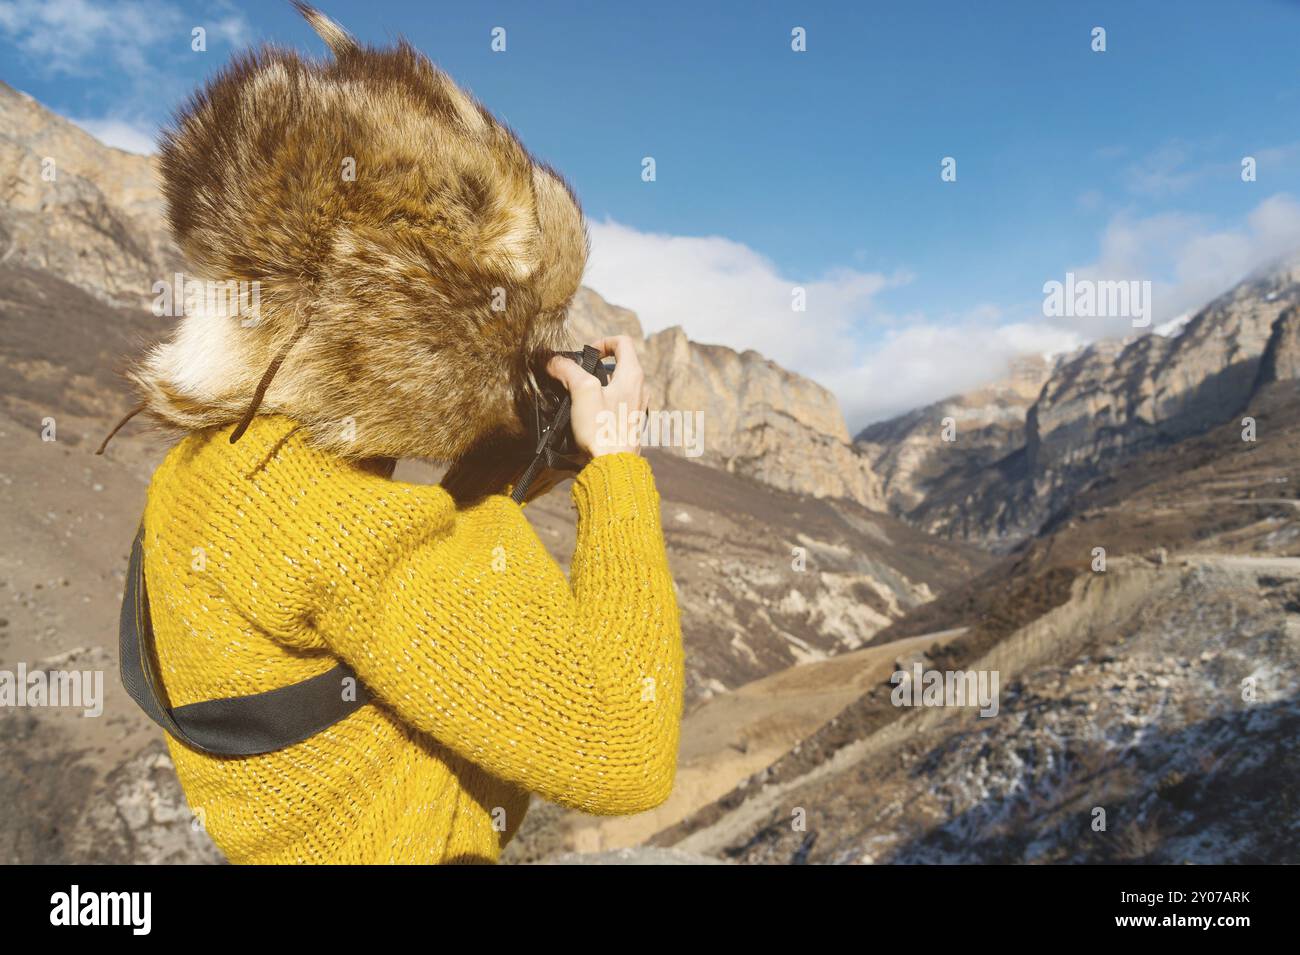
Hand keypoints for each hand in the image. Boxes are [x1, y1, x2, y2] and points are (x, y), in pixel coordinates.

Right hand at [546, 335, 646, 457]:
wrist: (613, 467)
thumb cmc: (603, 430)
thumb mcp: (582, 391)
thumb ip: (568, 370)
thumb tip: (554, 362)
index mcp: (632, 375)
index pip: (622, 342)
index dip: (602, 342)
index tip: (586, 355)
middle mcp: (640, 389)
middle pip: (619, 364)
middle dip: (596, 367)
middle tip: (578, 378)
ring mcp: (638, 407)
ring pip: (617, 385)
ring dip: (598, 386)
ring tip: (579, 398)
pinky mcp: (631, 424)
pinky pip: (617, 404)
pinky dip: (602, 404)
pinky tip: (588, 416)